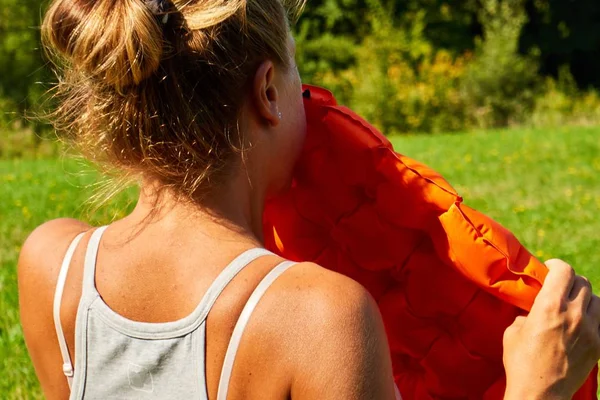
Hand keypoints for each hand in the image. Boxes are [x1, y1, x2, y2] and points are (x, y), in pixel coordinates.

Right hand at [503, 259, 599, 399]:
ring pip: (598, 299)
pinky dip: (595, 317)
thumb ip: (527, 314)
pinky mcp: (599, 346)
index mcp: (549, 306)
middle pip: (583, 282)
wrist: (540, 393)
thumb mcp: (513, 331)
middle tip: (561, 287)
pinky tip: (584, 322)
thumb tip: (532, 311)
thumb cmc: (520, 361)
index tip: (550, 268)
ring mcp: (590, 330)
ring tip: (575, 304)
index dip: (556, 265)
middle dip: (570, 280)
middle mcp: (574, 314)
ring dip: (586, 297)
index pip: (564, 270)